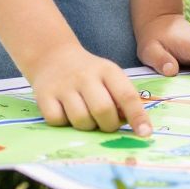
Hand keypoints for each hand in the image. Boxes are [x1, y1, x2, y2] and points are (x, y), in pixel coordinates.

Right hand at [27, 44, 152, 135]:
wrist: (53, 56)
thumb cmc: (89, 73)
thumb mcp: (109, 76)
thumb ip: (121, 97)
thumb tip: (134, 124)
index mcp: (107, 71)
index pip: (126, 95)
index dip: (137, 116)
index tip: (145, 133)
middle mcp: (86, 76)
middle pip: (103, 111)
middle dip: (109, 125)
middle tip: (107, 124)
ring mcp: (64, 86)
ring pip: (81, 120)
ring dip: (87, 126)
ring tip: (86, 117)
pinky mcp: (44, 96)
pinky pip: (58, 121)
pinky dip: (64, 123)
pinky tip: (65, 113)